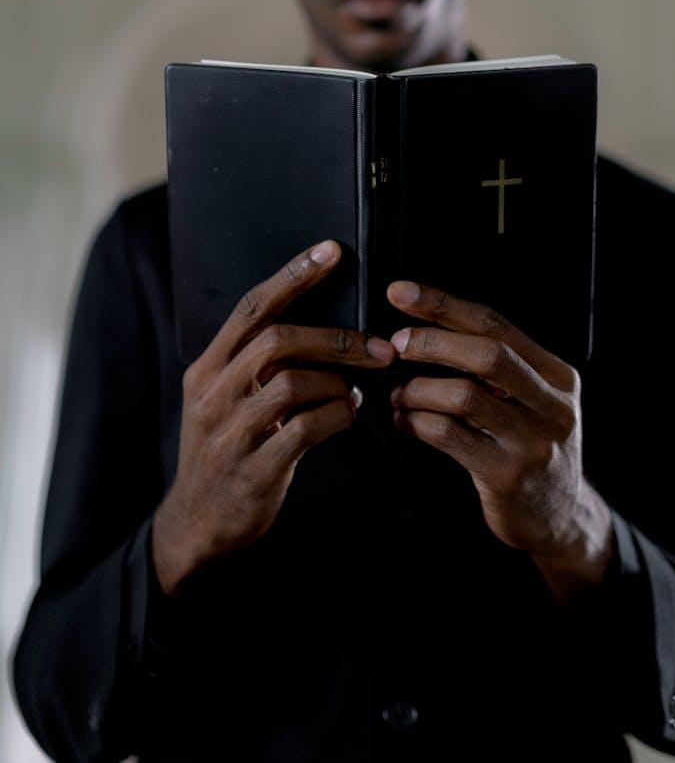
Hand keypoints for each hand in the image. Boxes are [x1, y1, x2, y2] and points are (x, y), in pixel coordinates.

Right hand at [152, 240, 393, 593]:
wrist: (197, 523)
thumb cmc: (228, 448)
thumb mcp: (228, 400)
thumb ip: (259, 366)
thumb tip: (326, 331)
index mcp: (206, 368)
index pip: (251, 307)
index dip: (293, 275)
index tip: (331, 251)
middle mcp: (211, 393)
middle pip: (277, 340)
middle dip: (336, 338)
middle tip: (378, 347)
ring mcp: (229, 433)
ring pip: (292, 383)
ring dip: (337, 382)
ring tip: (354, 391)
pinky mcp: (252, 470)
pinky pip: (304, 430)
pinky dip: (336, 417)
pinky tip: (347, 416)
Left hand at [386, 280, 612, 601]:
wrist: (561, 517)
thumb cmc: (532, 446)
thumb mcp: (533, 399)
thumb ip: (499, 365)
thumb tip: (428, 325)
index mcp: (556, 374)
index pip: (495, 324)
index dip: (443, 304)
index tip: (400, 292)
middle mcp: (552, 405)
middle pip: (487, 354)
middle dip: (432, 342)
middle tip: (396, 344)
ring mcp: (532, 442)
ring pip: (464, 396)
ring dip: (418, 389)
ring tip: (399, 395)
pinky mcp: (507, 476)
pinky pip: (449, 436)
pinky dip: (417, 422)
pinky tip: (406, 421)